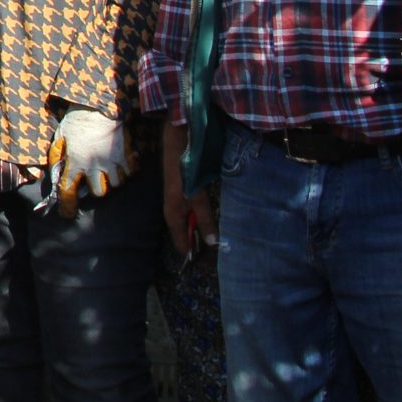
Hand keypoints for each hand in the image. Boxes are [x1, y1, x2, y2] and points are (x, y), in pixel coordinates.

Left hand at [52, 107, 127, 198]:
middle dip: (95, 189)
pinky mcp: (126, 155)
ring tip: (106, 171)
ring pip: (116, 184)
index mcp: (76, 161)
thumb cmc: (76, 121)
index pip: (69, 191)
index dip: (67, 205)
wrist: (99, 106)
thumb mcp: (60, 137)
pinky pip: (129, 173)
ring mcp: (113, 161)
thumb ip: (57, 156)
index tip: (67, 212)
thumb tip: (54, 173)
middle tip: (92, 180)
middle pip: (99, 193)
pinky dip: (125, 172)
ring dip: (111, 180)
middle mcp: (95, 165)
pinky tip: (119, 165)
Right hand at [160, 121, 214, 254]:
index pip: (181, 243)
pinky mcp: (189, 188)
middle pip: (189, 232)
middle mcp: (176, 209)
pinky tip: (222, 214)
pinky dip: (209, 214)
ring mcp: (182, 198)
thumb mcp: (196, 196)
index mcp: (173, 214)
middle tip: (226, 251)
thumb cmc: (185, 168)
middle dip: (204, 241)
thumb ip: (204, 218)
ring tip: (228, 235)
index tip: (209, 264)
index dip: (193, 253)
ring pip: (195, 220)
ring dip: (208, 226)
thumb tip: (212, 244)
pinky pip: (199, 208)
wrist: (180, 137)